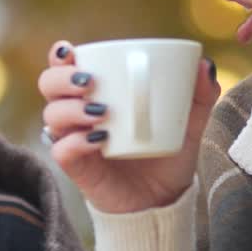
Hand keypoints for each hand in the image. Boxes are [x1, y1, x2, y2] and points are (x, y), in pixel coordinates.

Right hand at [38, 40, 219, 213]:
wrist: (165, 199)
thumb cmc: (168, 155)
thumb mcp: (189, 122)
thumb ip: (199, 95)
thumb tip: (203, 65)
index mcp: (98, 93)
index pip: (65, 67)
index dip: (60, 56)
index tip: (71, 51)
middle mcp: (79, 114)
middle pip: (48, 85)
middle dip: (61, 78)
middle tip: (89, 82)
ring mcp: (76, 141)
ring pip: (52, 116)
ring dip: (71, 109)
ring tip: (101, 112)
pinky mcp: (79, 168)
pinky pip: (61, 151)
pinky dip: (76, 141)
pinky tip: (99, 139)